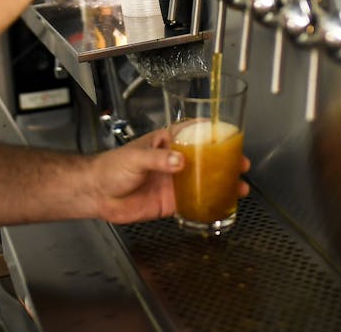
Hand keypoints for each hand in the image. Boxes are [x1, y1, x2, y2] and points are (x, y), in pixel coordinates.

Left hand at [84, 130, 251, 224]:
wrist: (97, 194)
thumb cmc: (112, 167)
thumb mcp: (135, 157)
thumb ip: (157, 159)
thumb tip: (179, 162)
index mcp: (166, 144)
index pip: (193, 134)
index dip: (213, 134)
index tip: (231, 136)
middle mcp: (173, 162)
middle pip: (205, 160)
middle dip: (225, 161)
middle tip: (242, 165)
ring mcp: (173, 182)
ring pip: (204, 182)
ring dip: (223, 184)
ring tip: (240, 188)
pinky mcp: (170, 202)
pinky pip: (194, 203)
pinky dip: (209, 204)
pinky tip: (222, 206)